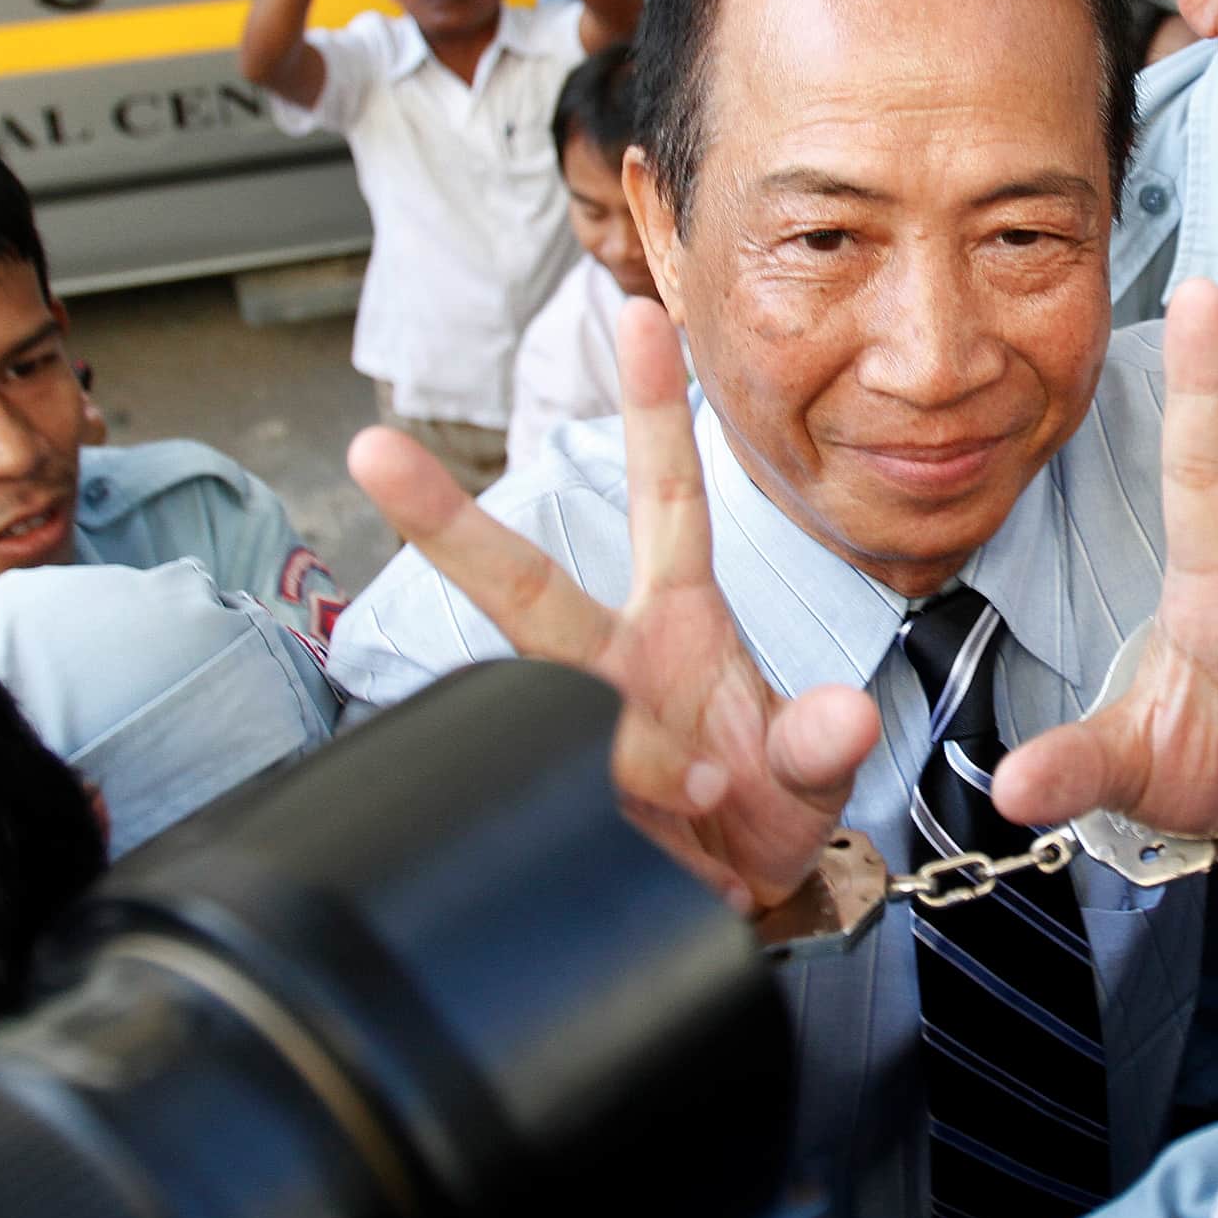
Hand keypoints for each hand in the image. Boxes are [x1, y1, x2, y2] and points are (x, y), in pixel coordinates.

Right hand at [347, 301, 880, 912]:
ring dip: (620, 751)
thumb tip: (842, 716)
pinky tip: (690, 854)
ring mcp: (582, 739)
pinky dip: (645, 832)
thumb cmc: (764, 806)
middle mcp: (615, 665)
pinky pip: (577, 813)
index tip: (638, 312)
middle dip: (449, 524)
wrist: (738, 905)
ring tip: (702, 787)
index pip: (669, 496)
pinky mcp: (563, 815)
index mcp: (678, 620)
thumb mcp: (812, 771)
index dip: (656, 408)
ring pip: (543, 713)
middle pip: (524, 587)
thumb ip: (821, 743)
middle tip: (375, 452)